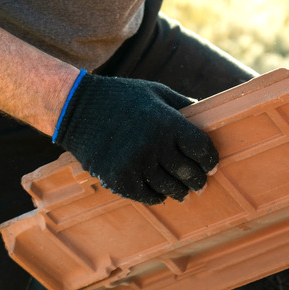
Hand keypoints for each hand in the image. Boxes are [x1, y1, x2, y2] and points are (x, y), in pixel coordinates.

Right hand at [53, 72, 216, 203]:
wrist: (76, 109)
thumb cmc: (122, 98)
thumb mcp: (157, 93)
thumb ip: (184, 106)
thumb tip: (209, 116)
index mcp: (167, 122)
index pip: (201, 149)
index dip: (210, 160)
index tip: (212, 165)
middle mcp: (154, 144)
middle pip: (189, 172)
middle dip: (199, 179)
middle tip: (201, 183)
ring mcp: (135, 164)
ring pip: (170, 188)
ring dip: (180, 191)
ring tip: (183, 191)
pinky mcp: (119, 179)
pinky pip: (148, 196)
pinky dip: (157, 196)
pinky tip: (160, 192)